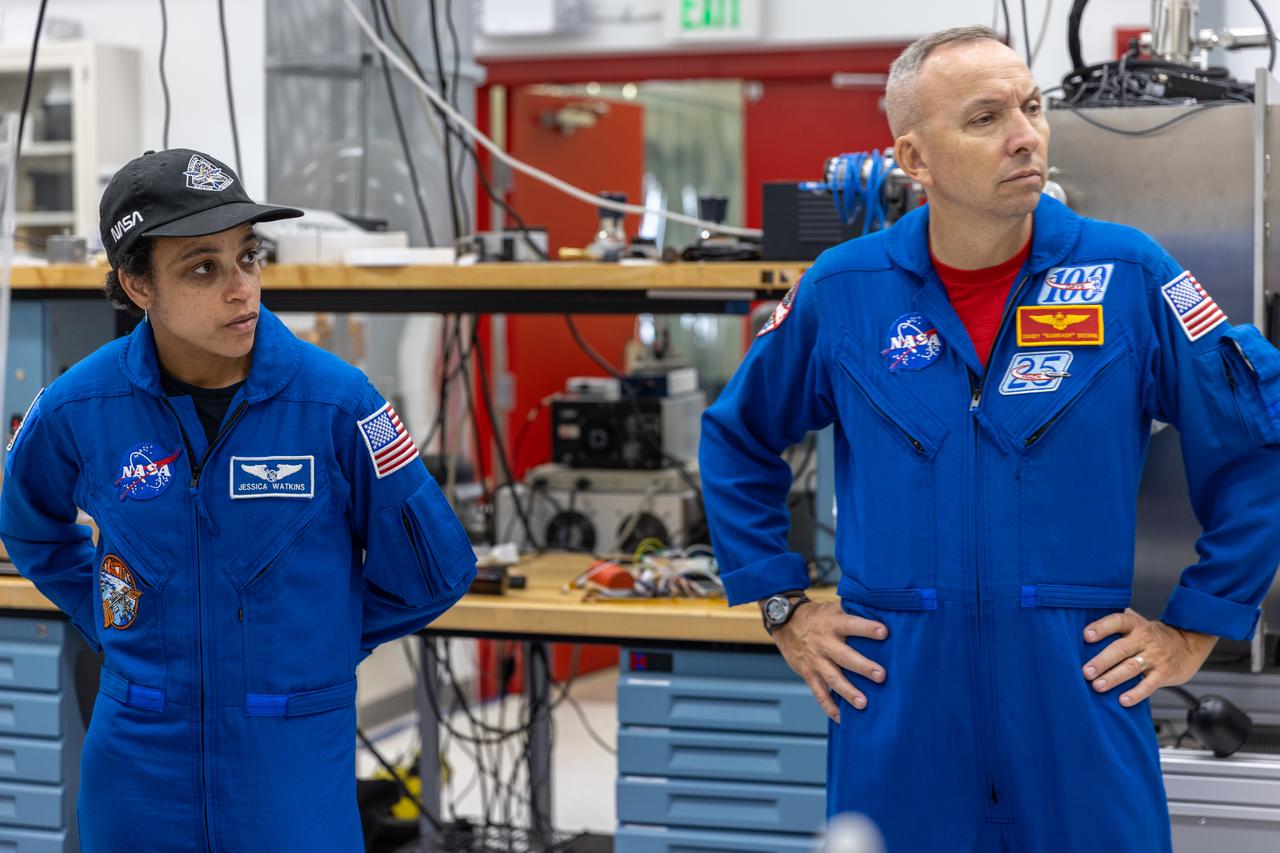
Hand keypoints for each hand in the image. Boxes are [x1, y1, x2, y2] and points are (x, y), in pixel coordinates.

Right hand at [770, 600, 887, 722]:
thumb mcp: (832, 607)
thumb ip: (853, 611)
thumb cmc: (816, 616)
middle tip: (881, 676)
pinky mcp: (808, 673)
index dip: (867, 628)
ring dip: (848, 691)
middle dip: (862, 667)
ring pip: (832, 678)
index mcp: (832, 623)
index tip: (884, 632)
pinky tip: (841, 718)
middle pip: (844, 656)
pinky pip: (819, 693)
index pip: (851, 625)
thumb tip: (881, 609)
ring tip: (863, 703)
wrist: (784, 622)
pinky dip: (829, 706)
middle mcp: (824, 643)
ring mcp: (815, 660)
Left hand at [1082, 608, 1217, 706]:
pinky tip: (1123, 701)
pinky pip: (1149, 685)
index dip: (1102, 627)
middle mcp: (1144, 639)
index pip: (1117, 621)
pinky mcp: (1164, 674)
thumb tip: (1078, 624)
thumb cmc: (1150, 636)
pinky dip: (1136, 694)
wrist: (1188, 646)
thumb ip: (1114, 624)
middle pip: (1120, 649)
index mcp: (1134, 625)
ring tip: (1097, 686)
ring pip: (1131, 667)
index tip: (1086, 635)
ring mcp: (1155, 657)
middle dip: (1102, 661)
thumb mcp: (1136, 624)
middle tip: (1086, 672)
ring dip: (1113, 678)